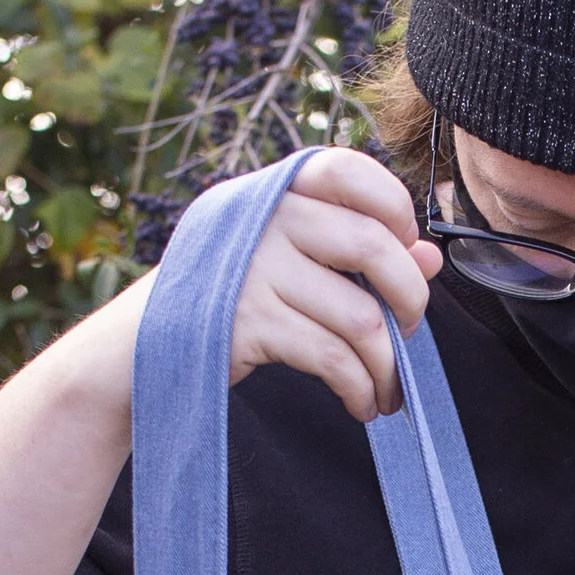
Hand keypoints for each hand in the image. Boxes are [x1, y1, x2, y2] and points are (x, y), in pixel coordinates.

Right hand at [223, 146, 440, 415]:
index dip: (393, 206)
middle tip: (409, 333)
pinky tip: (361, 403)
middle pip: (372, 246)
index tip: (405, 249)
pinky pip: (333, 358)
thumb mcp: (287, 259)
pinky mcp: (248, 323)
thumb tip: (432, 257)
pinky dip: (360, 388)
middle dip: (410, 301)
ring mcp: (253, 269)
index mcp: (274, 191)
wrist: (142, 344)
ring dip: (387, 366)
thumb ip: (354, 250)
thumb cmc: (227, 298)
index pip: (347, 171)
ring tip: (386, 390)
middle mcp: (263, 218)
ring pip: (361, 317)